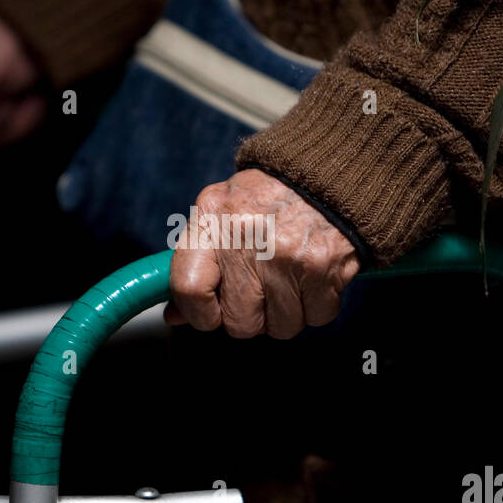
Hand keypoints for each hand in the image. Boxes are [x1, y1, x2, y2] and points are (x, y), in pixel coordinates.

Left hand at [166, 169, 360, 338]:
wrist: (327, 175)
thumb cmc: (269, 201)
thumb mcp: (222, 214)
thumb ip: (196, 263)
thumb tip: (176, 315)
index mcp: (212, 217)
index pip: (188, 287)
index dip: (199, 315)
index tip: (211, 314)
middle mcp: (245, 235)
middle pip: (239, 322)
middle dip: (252, 318)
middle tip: (262, 291)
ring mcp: (285, 253)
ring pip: (281, 327)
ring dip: (288, 313)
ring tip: (291, 278)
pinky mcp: (321, 265)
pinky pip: (316, 317)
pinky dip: (318, 305)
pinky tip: (314, 277)